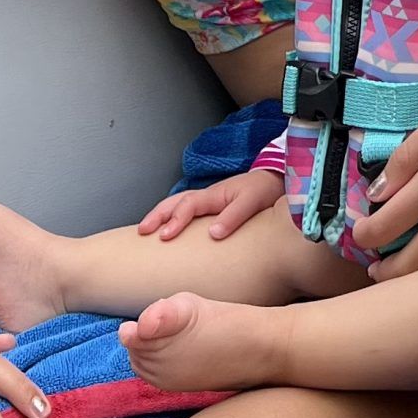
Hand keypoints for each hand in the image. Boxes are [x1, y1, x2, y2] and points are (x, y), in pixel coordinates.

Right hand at [136, 166, 282, 243]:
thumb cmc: (263, 191)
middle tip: (142, 231)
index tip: (164, 236)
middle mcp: (207, 196)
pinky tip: (165, 231)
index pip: (189, 205)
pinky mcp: (210, 208)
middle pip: (175, 202)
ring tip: (145, 231)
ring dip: (160, 215)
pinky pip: (185, 211)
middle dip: (157, 215)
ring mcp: (207, 201)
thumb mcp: (253, 201)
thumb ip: (234, 216)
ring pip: (177, 204)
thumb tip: (213, 234)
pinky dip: (171, 218)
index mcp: (215, 195)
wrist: (275, 181)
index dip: (175, 219)